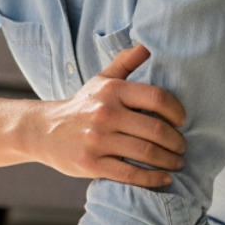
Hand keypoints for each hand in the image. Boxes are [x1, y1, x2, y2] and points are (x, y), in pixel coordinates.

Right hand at [31, 44, 185, 186]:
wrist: (42, 130)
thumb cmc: (80, 106)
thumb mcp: (100, 81)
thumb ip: (125, 62)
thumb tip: (148, 44)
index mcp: (111, 91)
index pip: (156, 98)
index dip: (177, 111)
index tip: (182, 121)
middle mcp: (104, 113)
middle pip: (156, 130)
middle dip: (177, 142)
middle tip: (182, 147)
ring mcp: (97, 140)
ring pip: (146, 153)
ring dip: (170, 161)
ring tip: (177, 163)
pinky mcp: (91, 164)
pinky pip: (130, 174)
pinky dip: (153, 179)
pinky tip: (164, 179)